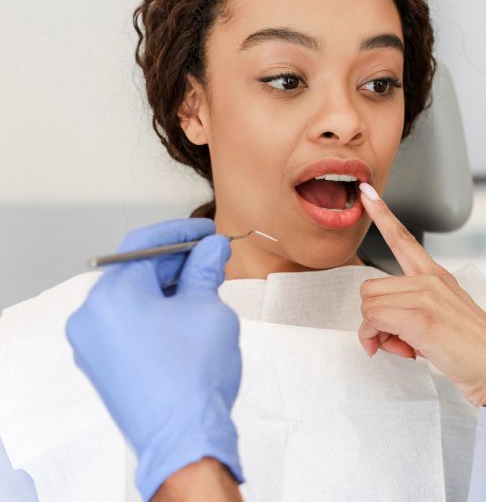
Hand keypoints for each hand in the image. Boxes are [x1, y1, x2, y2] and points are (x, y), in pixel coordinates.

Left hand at [66, 219, 243, 500]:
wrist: (184, 436)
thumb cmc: (194, 376)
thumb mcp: (209, 309)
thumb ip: (206, 271)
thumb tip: (211, 250)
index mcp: (111, 296)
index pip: (145, 245)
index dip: (181, 233)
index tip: (206, 232)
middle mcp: (91, 318)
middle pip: (135, 272)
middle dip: (176, 264)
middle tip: (211, 259)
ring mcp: (93, 346)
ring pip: (131, 300)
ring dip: (166, 290)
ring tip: (204, 290)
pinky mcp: (103, 367)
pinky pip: (126, 326)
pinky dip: (154, 315)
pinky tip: (185, 318)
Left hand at [357, 183, 485, 413]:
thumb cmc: (474, 351)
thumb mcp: (441, 321)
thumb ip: (411, 314)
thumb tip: (381, 329)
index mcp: (438, 277)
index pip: (404, 240)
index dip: (383, 215)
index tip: (368, 193)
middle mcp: (431, 280)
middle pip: (369, 288)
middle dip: (374, 320)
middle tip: (398, 342)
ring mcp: (428, 295)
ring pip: (368, 305)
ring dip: (377, 333)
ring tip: (407, 348)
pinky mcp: (422, 316)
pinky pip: (374, 320)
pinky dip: (378, 340)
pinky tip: (406, 352)